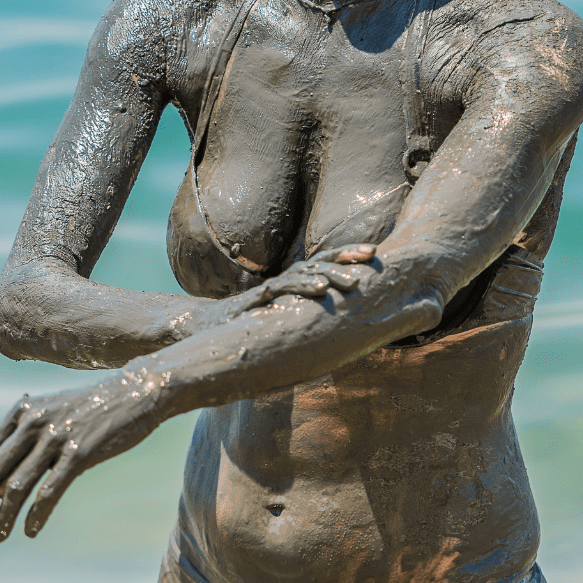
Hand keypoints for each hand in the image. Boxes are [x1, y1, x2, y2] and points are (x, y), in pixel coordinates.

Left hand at [0, 372, 159, 541]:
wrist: (135, 393)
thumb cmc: (91, 407)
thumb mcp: (52, 411)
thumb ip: (26, 436)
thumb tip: (0, 481)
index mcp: (22, 411)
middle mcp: (34, 422)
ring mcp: (56, 437)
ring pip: (16, 486)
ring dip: (2, 516)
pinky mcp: (80, 453)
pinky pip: (49, 491)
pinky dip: (35, 515)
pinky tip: (30, 530)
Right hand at [224, 243, 378, 316]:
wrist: (206, 330)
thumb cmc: (251, 326)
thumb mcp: (287, 319)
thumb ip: (310, 316)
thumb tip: (347, 325)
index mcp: (295, 283)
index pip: (325, 262)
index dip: (348, 254)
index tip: (375, 252)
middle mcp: (285, 281)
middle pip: (319, 262)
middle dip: (346, 257)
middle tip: (372, 257)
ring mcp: (271, 290)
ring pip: (303, 275)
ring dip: (329, 276)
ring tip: (353, 283)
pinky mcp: (255, 302)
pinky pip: (279, 292)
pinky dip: (299, 288)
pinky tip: (319, 291)